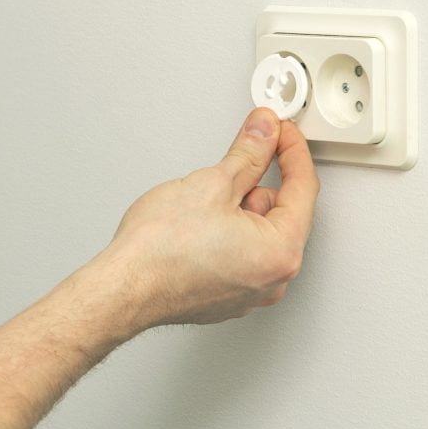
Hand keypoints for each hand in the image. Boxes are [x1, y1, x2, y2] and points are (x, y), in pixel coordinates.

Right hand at [95, 109, 317, 328]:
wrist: (123, 288)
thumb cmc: (160, 252)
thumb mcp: (212, 184)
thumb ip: (249, 153)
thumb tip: (264, 133)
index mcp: (280, 252)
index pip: (303, 188)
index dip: (291, 150)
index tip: (281, 131)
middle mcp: (273, 279)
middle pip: (281, 213)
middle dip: (258, 185)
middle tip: (225, 173)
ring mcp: (250, 292)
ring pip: (258, 234)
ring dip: (239, 211)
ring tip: (201, 209)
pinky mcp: (228, 297)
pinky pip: (241, 255)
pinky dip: (228, 236)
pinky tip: (198, 230)